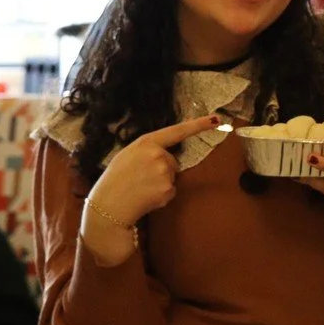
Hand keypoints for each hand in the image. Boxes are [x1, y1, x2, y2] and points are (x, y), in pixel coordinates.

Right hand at [82, 115, 221, 264]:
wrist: (108, 205)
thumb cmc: (114, 179)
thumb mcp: (127, 154)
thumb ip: (148, 149)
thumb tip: (167, 152)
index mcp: (146, 142)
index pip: (177, 131)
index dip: (198, 124)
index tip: (215, 118)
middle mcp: (158, 154)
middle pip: (173, 161)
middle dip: (162, 169)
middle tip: (139, 178)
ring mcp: (165, 172)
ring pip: (172, 176)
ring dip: (161, 183)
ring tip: (140, 187)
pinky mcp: (169, 189)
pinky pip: (171, 190)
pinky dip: (162, 195)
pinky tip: (146, 197)